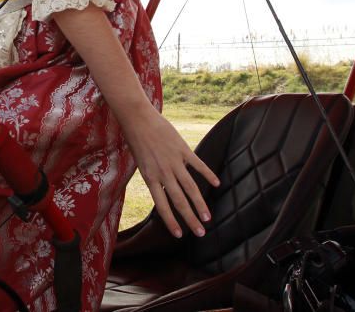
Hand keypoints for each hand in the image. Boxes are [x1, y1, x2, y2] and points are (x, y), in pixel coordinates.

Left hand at [122, 110, 219, 238]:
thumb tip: (166, 190)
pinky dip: (208, 174)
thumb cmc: (137, 140)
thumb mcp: (142, 163)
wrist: (137, 118)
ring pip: (191, 187)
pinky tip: (217, 184)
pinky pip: (198, 165)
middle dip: (190, 218)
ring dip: (200, 204)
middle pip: (179, 201)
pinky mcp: (182, 149)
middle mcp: (163, 173)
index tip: (180, 235)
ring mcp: (174, 161)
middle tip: (201, 233)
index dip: (171, 221)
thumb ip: (155, 177)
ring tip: (208, 217)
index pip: (162, 206)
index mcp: (150, 177)